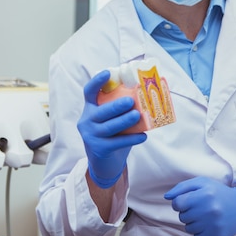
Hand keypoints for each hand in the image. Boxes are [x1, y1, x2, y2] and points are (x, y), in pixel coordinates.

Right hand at [77, 69, 146, 187]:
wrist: (105, 163)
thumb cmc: (113, 135)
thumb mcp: (114, 118)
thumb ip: (123, 108)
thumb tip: (148, 92)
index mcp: (91, 108)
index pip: (89, 92)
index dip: (97, 81)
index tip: (108, 72)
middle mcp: (87, 120)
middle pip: (101, 111)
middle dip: (116, 106)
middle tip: (130, 101)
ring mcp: (90, 135)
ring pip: (109, 127)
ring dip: (124, 121)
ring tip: (137, 116)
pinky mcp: (98, 149)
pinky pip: (116, 142)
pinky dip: (131, 139)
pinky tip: (143, 136)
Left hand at [164, 176, 235, 235]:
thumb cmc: (219, 193)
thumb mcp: (203, 182)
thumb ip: (182, 187)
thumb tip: (167, 196)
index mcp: (205, 194)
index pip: (177, 203)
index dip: (180, 202)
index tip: (190, 201)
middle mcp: (209, 209)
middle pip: (182, 216)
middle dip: (188, 212)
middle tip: (201, 208)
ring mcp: (213, 224)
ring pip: (188, 228)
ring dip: (194, 222)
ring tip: (206, 216)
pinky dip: (200, 233)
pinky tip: (208, 225)